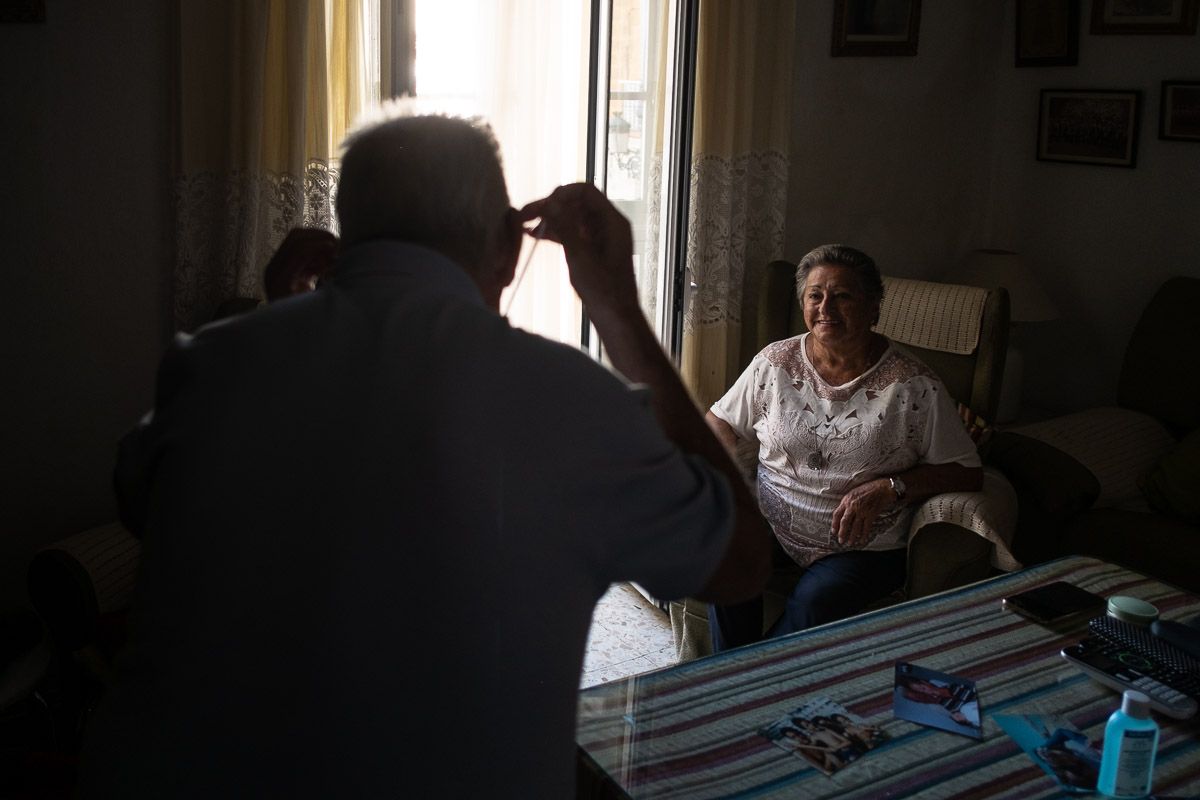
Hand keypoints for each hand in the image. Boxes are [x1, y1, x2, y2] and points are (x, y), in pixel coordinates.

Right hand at [518, 183, 637, 319]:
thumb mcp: (580, 256)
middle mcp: (608, 224)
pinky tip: (534, 236)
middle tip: (525, 215)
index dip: (560, 195)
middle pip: (576, 203)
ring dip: (550, 220)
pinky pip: (572, 233)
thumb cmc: (604, 291)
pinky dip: (555, 233)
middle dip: (551, 206)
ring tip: (524, 225)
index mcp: (612, 221)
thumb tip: (549, 203)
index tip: (539, 207)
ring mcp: (601, 237)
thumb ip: (564, 227)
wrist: (616, 318)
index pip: (585, 191)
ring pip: (571, 218)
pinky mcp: (593, 250)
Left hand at [830, 478, 893, 547]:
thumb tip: (842, 513)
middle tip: (841, 541)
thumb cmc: (868, 488)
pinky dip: (864, 535)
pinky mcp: (871, 514)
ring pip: (855, 527)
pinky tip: (862, 540)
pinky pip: (866, 527)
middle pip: (844, 523)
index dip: (834, 524)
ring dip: (852, 537)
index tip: (834, 531)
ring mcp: (862, 511)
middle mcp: (853, 506)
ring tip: (850, 543)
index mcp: (846, 500)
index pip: (837, 514)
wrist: (882, 487)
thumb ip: (847, 502)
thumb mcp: (853, 492)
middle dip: (842, 533)